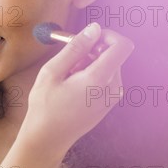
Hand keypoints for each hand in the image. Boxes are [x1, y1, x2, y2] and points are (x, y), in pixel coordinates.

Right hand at [20, 22, 134, 157]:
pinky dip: (92, 74)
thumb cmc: (45, 106)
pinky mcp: (108, 103)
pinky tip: (73, 86)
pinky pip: (106, 78)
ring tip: (68, 76)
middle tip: (67, 60)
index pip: (122, 46)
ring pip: (109, 65)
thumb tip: (94, 28)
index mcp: (99, 79)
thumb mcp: (52, 72)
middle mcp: (113, 88)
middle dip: (92, 50)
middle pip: (113, 54)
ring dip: (90, 62)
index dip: (107, 35)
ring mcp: (112, 98)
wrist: (48, 139)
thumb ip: (74, 48)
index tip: (86, 37)